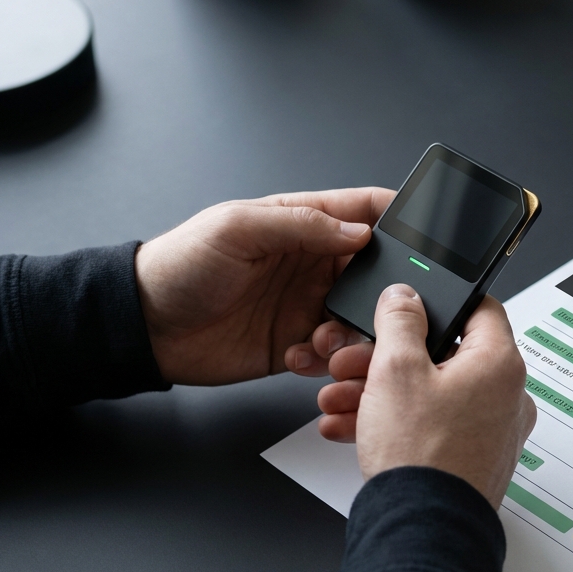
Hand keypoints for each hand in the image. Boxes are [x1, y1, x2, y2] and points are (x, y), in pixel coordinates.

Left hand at [135, 188, 394, 384]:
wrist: (146, 326)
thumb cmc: (181, 265)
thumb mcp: (238, 228)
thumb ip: (301, 224)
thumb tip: (358, 231)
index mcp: (302, 223)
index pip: (364, 211)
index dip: (399, 219)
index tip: (427, 239)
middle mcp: (314, 264)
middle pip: (376, 272)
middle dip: (385, 292)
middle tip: (382, 309)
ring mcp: (308, 305)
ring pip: (361, 319)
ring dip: (353, 333)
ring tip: (323, 340)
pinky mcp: (298, 344)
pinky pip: (333, 355)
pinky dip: (325, 360)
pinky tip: (297, 356)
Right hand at [312, 286, 536, 508]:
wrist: (423, 532)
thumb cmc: (420, 455)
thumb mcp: (396, 370)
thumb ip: (399, 320)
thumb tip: (405, 295)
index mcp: (499, 363)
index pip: (479, 308)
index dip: (438, 302)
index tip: (407, 307)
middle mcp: (505, 396)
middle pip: (443, 356)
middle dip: (385, 359)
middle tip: (351, 364)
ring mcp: (491, 431)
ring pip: (431, 394)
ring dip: (379, 393)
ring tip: (338, 401)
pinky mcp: (472, 459)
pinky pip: (431, 427)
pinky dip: (394, 423)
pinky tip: (350, 428)